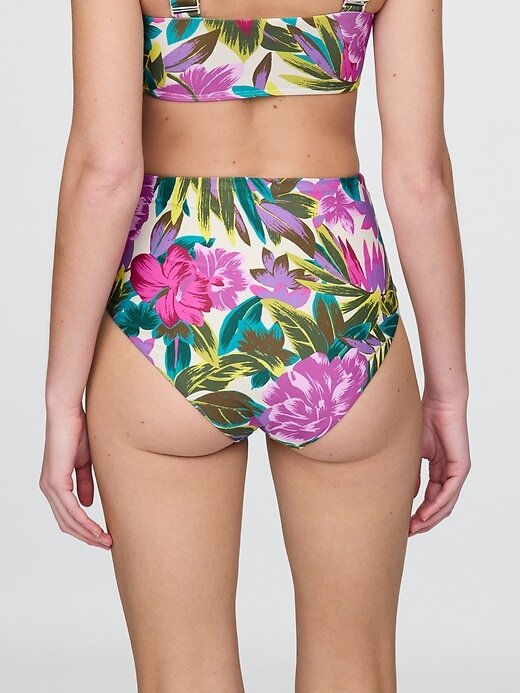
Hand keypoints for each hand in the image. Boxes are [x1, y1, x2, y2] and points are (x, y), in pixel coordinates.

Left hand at [39, 404, 112, 549]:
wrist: (67, 413)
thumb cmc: (77, 430)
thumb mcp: (84, 462)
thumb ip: (84, 483)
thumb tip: (87, 504)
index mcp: (55, 484)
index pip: (67, 515)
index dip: (84, 528)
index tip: (103, 536)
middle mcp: (49, 488)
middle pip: (66, 524)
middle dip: (87, 537)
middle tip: (107, 544)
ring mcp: (50, 486)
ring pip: (68, 520)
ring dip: (88, 534)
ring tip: (105, 541)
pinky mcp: (55, 481)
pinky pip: (70, 509)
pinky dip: (84, 522)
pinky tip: (96, 530)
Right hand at [409, 396, 470, 535]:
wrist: (439, 402)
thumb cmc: (424, 419)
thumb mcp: (413, 452)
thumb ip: (413, 474)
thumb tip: (409, 495)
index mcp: (439, 469)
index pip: (431, 498)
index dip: (418, 512)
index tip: (404, 523)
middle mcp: (450, 473)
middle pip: (440, 506)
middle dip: (424, 521)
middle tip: (408, 532)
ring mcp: (456, 471)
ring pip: (446, 503)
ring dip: (431, 518)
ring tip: (415, 527)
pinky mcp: (460, 466)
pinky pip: (449, 491)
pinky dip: (437, 504)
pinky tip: (425, 512)